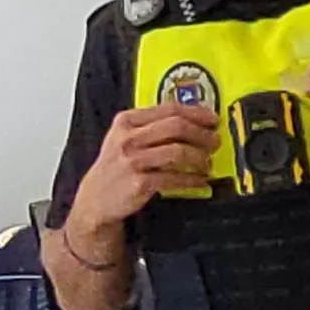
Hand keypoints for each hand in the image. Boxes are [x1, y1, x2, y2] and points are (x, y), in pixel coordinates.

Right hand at [73, 102, 217, 230]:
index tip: (212, 119)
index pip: (168, 109)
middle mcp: (128, 138)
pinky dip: (192, 179)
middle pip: (176, 127)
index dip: (196, 113)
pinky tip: (200, 180)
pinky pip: (174, 177)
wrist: (95, 200)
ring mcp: (133, 161)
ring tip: (207, 163)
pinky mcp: (140, 183)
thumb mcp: (124, 138)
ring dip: (199, 157)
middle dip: (201, 134)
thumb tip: (194, 121)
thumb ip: (151, 126)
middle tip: (215, 141)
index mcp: (126, 121)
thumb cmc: (116, 167)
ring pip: (178, 152)